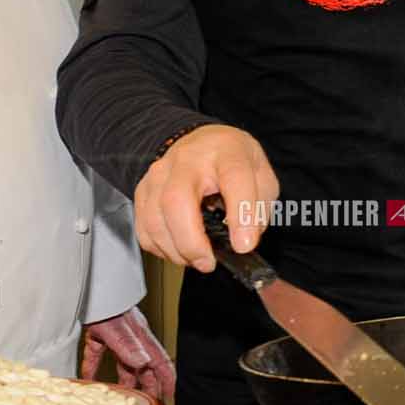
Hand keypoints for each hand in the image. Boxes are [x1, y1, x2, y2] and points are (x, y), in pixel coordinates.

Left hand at [82, 307, 176, 404]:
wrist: (91, 288)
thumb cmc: (106, 303)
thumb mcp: (117, 328)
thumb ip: (129, 347)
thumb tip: (143, 364)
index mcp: (141, 338)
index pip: (161, 361)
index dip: (168, 379)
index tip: (170, 395)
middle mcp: (132, 339)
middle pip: (144, 367)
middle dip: (148, 386)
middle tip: (148, 403)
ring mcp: (116, 337)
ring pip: (124, 363)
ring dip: (125, 380)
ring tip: (123, 397)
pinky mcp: (99, 335)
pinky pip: (98, 355)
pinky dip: (94, 368)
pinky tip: (88, 379)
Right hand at [132, 124, 279, 272]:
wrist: (203, 142)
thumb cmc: (231, 160)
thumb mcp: (261, 176)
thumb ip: (259, 208)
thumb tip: (244, 241)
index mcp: (226, 152)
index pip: (234, 178)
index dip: (241, 215)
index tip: (243, 245)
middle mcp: (188, 159)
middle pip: (176, 199)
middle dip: (191, 241)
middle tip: (208, 262)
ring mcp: (160, 174)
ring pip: (154, 217)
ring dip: (175, 249)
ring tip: (197, 258)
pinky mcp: (143, 190)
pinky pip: (143, 227)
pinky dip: (159, 247)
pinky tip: (179, 249)